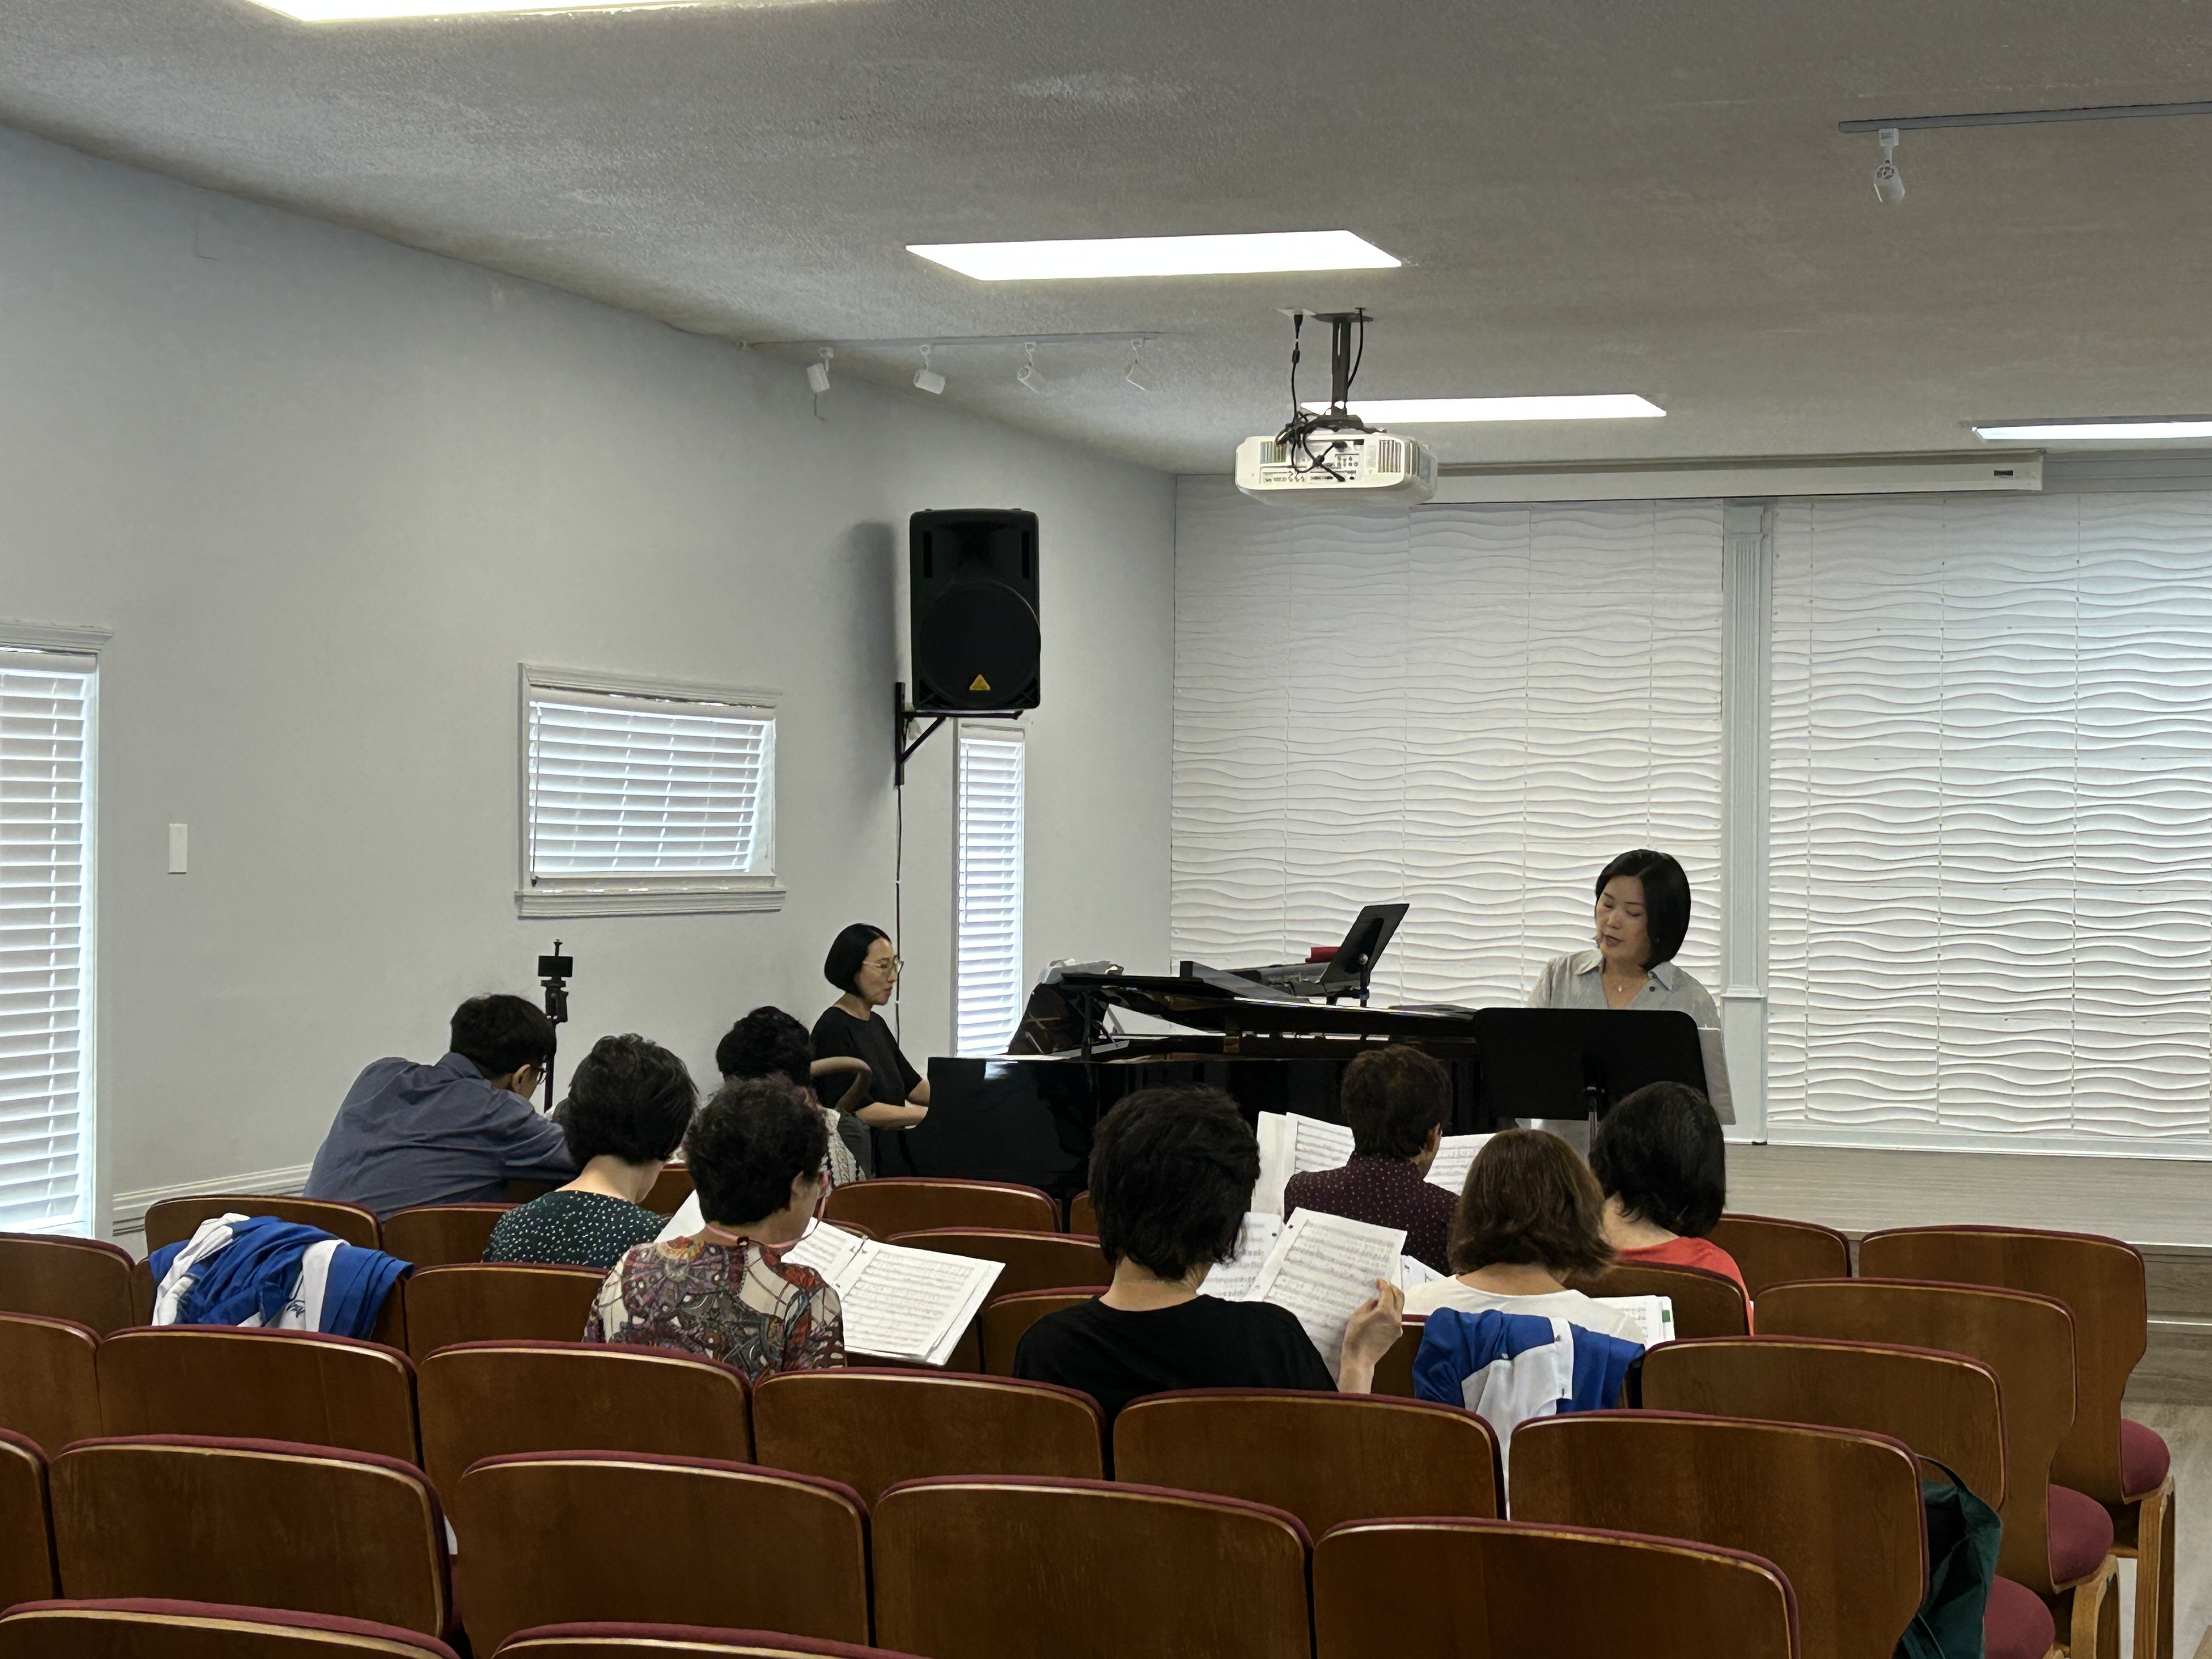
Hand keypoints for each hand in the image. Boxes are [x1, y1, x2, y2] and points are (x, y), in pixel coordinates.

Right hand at [1336, 1277, 1404, 1394]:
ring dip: (1393, 1299)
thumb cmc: (1355, 1336)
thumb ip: (1370, 1304)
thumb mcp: (1358, 1315)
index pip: (1387, 1292)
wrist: (1360, 1359)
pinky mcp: (1397, 1334)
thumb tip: (1376, 1300)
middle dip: (1392, 1289)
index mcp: (1385, 1311)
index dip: (1383, 1284)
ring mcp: (1398, 1327)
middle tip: (1384, 1285)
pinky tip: (1383, 1310)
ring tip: (1383, 1296)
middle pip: (1399, 1298)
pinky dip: (1392, 1310)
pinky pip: (1397, 1318)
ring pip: (1399, 1308)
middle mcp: (1396, 1318)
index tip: (1378, 1280)